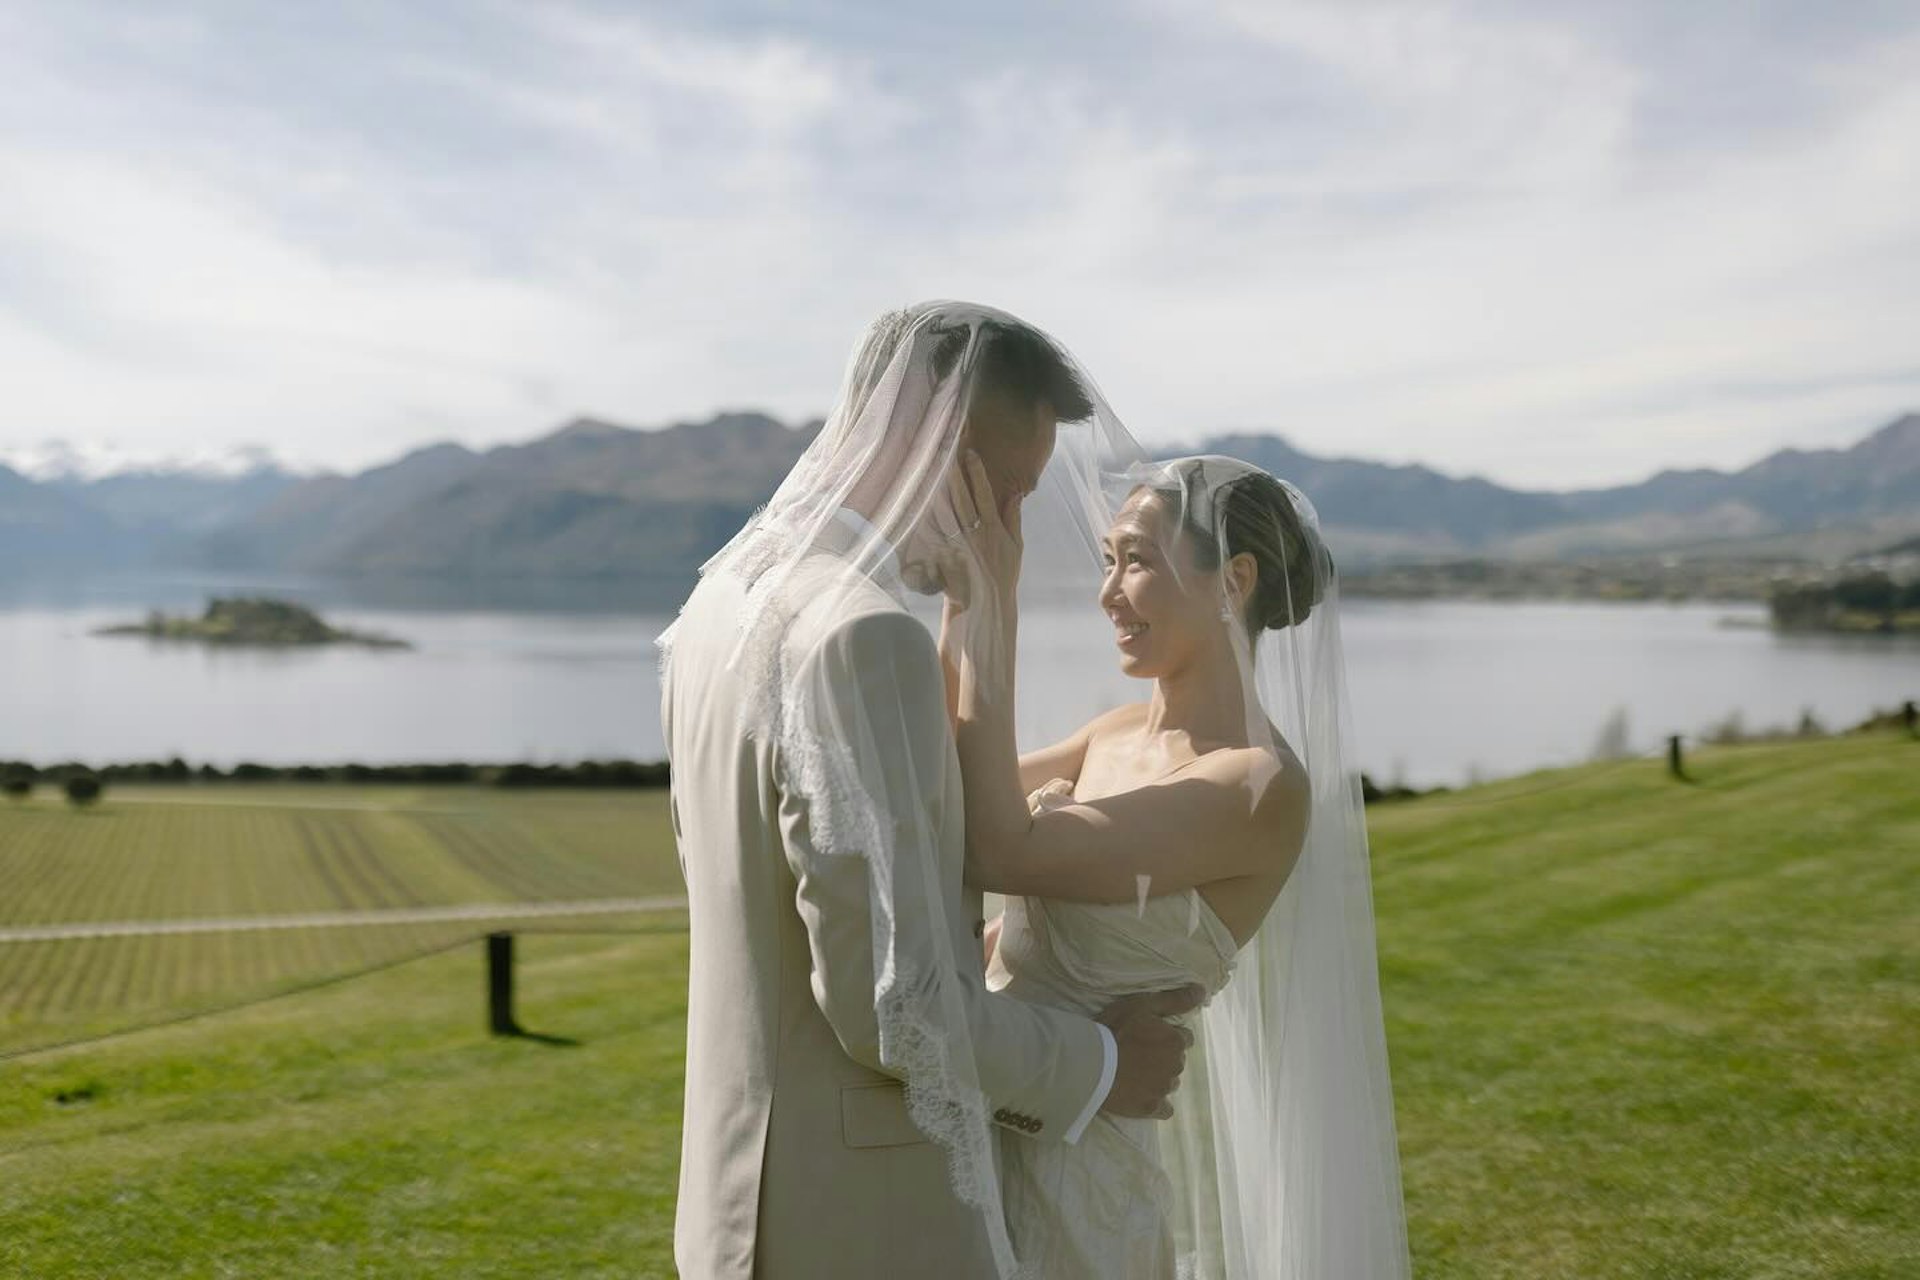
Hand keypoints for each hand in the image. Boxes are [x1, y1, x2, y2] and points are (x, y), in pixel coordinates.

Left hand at [936, 449, 1021, 614]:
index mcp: (992, 529)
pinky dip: (924, 515)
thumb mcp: (1015, 547)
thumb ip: (1013, 519)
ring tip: (929, 468)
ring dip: (937, 489)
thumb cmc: (1002, 574)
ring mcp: (956, 544)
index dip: (977, 473)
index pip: (985, 494)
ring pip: (943, 511)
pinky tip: (918, 499)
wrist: (985, 604)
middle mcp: (974, 534)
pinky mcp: (942, 555)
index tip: (970, 453)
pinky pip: (931, 532)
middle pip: (960, 498)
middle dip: (953, 473)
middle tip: (944, 452)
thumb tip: (1015, 493)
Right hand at [1096, 984, 1203, 1118]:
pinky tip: (1143, 1096)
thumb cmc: (1116, 1028)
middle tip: (1140, 1052)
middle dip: (1164, 1056)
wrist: (1093, 1063)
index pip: (1184, 1037)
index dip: (1168, 1034)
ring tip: (1137, 1073)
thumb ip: (1175, 999)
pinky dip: (1157, 1103)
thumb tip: (1202, 991)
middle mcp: (1176, 1066)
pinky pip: (1165, 1109)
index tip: (1151, 1035)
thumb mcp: (1143, 1004)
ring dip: (1160, 1077)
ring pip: (1170, 1082)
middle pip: (1177, 1060)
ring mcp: (1164, 1089)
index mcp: (1176, 1041)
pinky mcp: (1151, 1108)